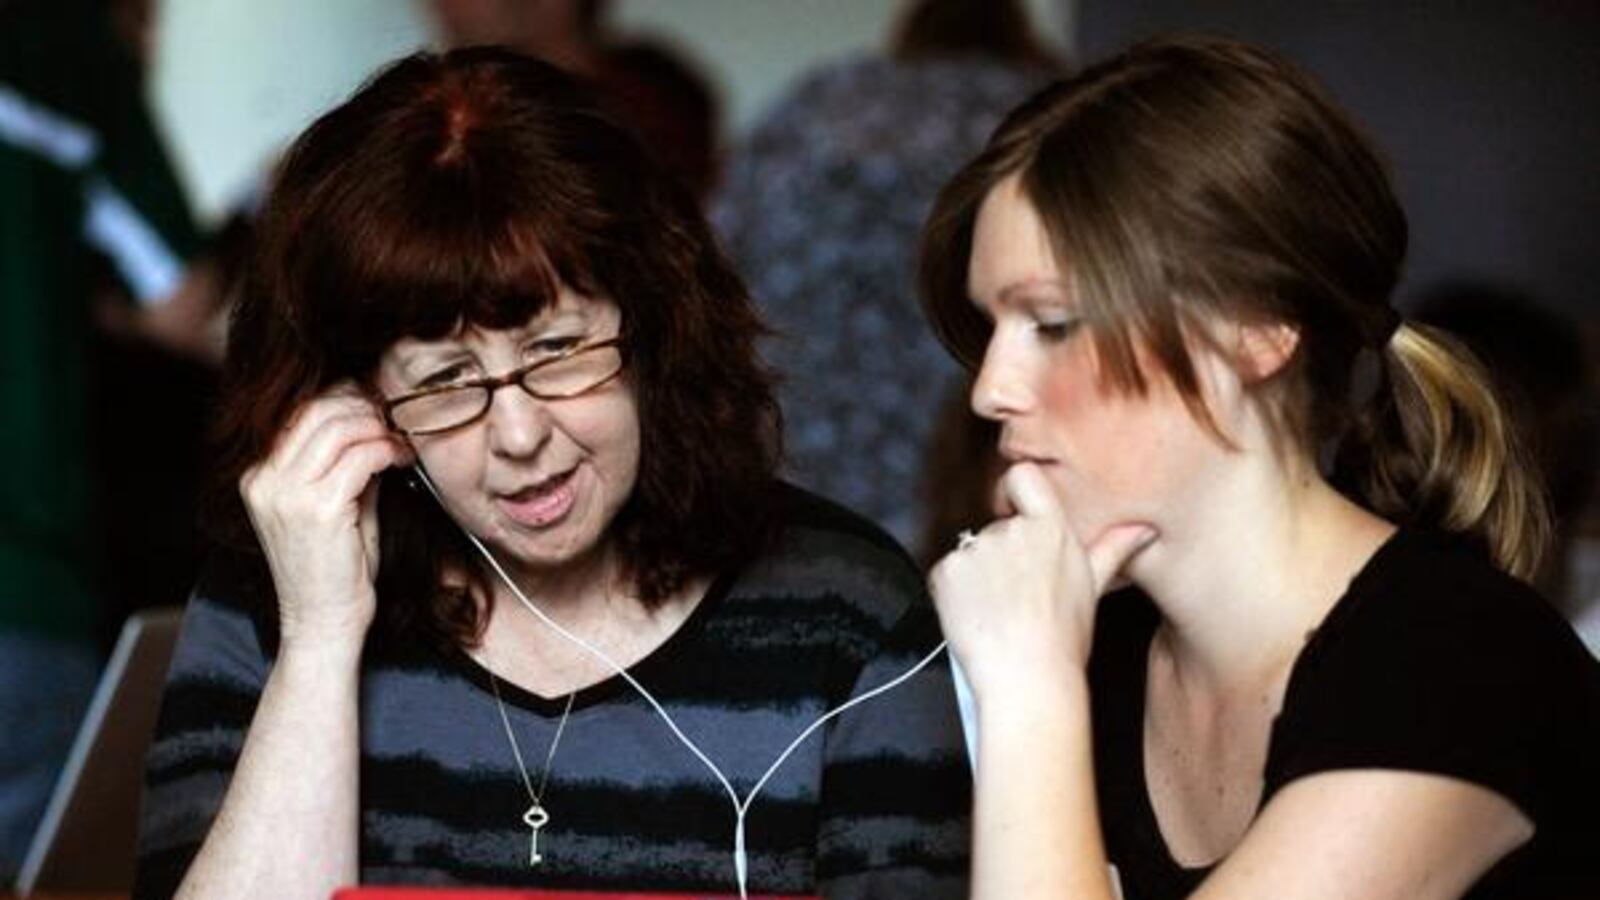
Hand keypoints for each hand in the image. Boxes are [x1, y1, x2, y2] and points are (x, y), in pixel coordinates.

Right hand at [239, 384, 410, 648]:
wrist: (324, 622)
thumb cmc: (335, 568)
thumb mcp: (334, 504)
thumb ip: (344, 463)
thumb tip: (374, 420)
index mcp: (259, 477)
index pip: (298, 412)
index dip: (343, 399)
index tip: (377, 408)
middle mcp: (264, 481)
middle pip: (317, 410)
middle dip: (363, 408)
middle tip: (394, 422)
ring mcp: (286, 494)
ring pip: (339, 428)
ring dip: (378, 428)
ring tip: (400, 443)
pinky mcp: (317, 509)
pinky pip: (360, 458)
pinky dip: (387, 450)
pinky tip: (402, 460)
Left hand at [928, 463, 1154, 701]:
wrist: (1028, 679)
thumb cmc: (1063, 640)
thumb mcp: (1093, 589)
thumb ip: (1114, 548)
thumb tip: (1143, 530)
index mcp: (1051, 529)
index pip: (1023, 477)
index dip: (1016, 493)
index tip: (1017, 516)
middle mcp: (1012, 531)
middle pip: (997, 528)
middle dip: (1002, 557)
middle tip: (1016, 597)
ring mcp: (977, 549)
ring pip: (971, 553)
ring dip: (977, 577)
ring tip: (998, 612)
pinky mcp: (947, 570)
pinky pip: (946, 574)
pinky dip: (954, 594)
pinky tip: (976, 617)